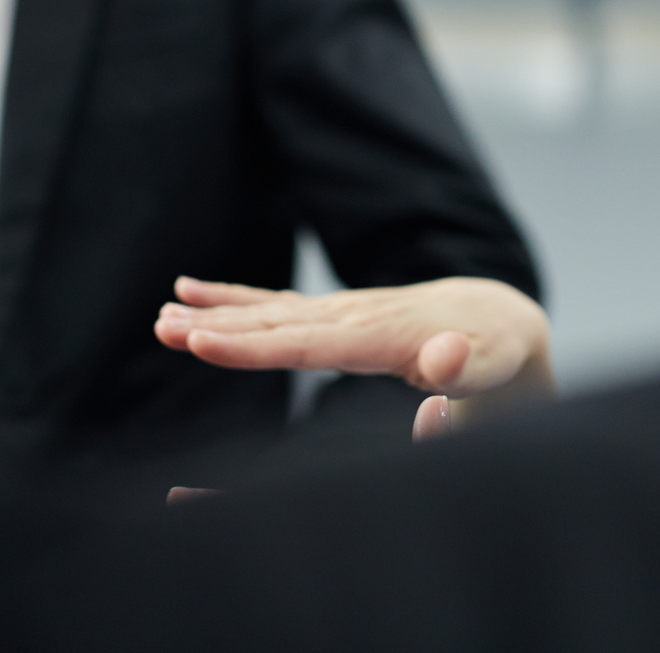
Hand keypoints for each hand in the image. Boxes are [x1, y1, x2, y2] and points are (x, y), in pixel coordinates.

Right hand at [154, 276, 552, 405]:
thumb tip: (442, 362)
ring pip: (269, 309)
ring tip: (163, 312)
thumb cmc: (494, 352)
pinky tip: (192, 289)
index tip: (202, 342)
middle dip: (218, 326)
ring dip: (216, 311)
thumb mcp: (493, 366)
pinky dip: (235, 296)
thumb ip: (465, 369)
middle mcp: (355, 315)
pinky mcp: (335, 311)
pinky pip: (277, 303)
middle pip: (276, 322)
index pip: (307, 345)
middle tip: (162, 327)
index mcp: (385, 337)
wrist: (497, 315)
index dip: (253, 348)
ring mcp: (341, 309)